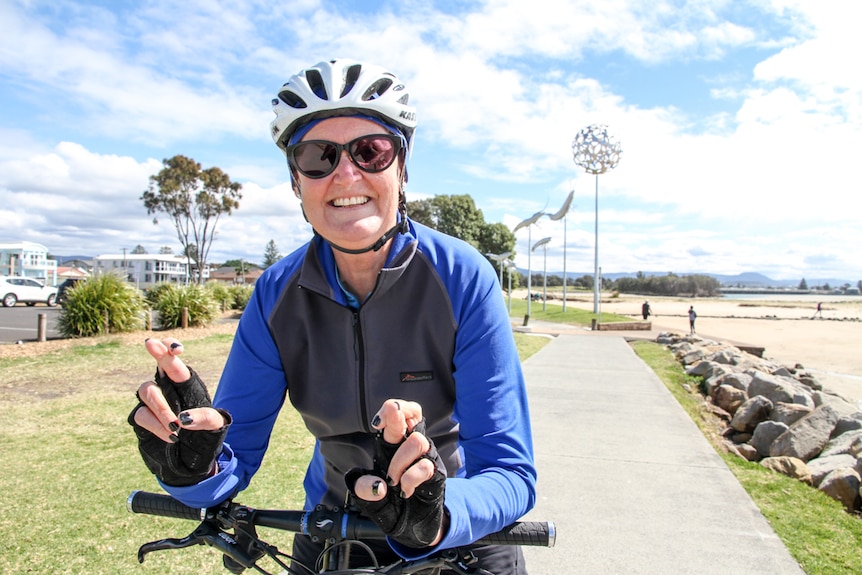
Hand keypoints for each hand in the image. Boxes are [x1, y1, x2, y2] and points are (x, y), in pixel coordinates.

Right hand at [132, 338, 225, 439]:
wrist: (191, 462)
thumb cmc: (205, 437)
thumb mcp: (215, 427)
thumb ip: (205, 418)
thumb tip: (184, 418)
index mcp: (186, 385)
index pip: (176, 361)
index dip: (171, 348)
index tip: (176, 348)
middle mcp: (168, 389)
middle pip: (160, 367)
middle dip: (158, 355)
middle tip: (151, 343)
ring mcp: (152, 403)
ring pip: (148, 391)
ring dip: (162, 409)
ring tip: (176, 428)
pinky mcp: (142, 419)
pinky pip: (142, 415)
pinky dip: (156, 425)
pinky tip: (170, 436)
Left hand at [345, 399, 446, 547]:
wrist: (410, 529)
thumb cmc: (390, 507)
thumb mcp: (367, 499)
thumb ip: (363, 489)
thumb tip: (379, 485)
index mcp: (392, 446)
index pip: (396, 415)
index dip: (389, 411)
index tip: (377, 424)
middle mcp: (410, 447)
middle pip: (413, 413)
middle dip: (399, 413)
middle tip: (384, 424)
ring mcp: (425, 459)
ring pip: (417, 441)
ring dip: (399, 462)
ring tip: (393, 481)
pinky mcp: (437, 475)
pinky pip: (425, 466)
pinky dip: (410, 479)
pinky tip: (406, 491)